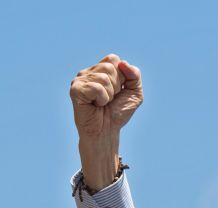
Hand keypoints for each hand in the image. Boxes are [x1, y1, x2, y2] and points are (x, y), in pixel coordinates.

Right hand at [69, 54, 142, 188]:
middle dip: (116, 86)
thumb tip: (124, 64)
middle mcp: (88, 72)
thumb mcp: (134, 94)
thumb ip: (135, 76)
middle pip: (109, 67)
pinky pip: (96, 88)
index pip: (114, 59)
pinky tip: (95, 105)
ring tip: (102, 103)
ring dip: (109, 94)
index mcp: (100, 70)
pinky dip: (102, 98)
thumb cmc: (118, 112)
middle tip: (109, 99)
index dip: (122, 76)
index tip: (118, 90)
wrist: (107, 131)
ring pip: (104, 77)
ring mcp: (79, 80)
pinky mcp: (75, 89)